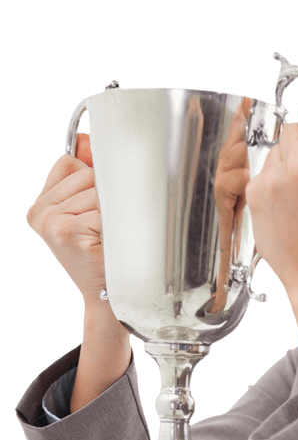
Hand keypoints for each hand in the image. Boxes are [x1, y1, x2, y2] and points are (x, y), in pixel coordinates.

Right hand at [26, 134, 121, 318]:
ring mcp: (51, 222)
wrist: (107, 298)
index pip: (69, 163)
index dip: (91, 176)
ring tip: (109, 236)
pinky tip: (110, 243)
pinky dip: (115, 223)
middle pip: (86, 175)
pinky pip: (103, 208)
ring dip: (112, 211)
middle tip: (107, 227)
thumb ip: (85, 174)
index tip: (100, 204)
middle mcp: (40, 214)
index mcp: (40, 207)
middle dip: (105, 195)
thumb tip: (86, 140)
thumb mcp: (89, 212)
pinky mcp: (66, 231)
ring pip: (97, 190)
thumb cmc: (103, 256)